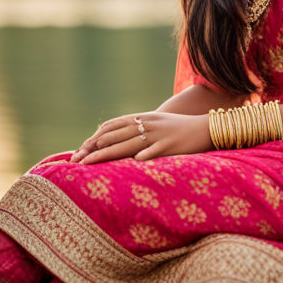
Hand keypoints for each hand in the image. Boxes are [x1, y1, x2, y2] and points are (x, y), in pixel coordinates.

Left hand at [70, 111, 211, 163]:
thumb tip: (121, 138)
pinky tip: (130, 163)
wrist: (206, 128)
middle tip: (76, 160)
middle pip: (115, 135)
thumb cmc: (181, 129)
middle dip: (93, 148)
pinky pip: (154, 151)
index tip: (81, 148)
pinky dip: (142, 156)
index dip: (95, 136)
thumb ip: (140, 129)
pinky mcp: (171, 145)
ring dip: (106, 154)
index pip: (113, 125)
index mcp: (144, 118)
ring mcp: (159, 134)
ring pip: (128, 144)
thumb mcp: (158, 124)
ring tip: (89, 164)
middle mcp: (148, 124)